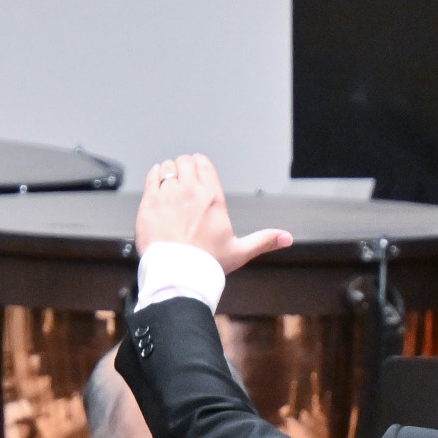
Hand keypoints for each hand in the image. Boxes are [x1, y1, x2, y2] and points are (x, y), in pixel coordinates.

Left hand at [134, 155, 295, 275]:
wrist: (178, 275)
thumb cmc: (207, 265)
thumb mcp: (240, 251)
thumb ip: (264, 240)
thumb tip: (287, 238)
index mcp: (212, 197)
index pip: (203, 163)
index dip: (199, 166)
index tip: (197, 174)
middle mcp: (190, 191)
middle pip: (184, 162)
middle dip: (184, 168)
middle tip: (183, 181)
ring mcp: (168, 195)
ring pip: (167, 167)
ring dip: (169, 172)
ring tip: (169, 185)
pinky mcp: (150, 203)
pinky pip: (151, 176)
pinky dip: (154, 176)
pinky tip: (157, 187)